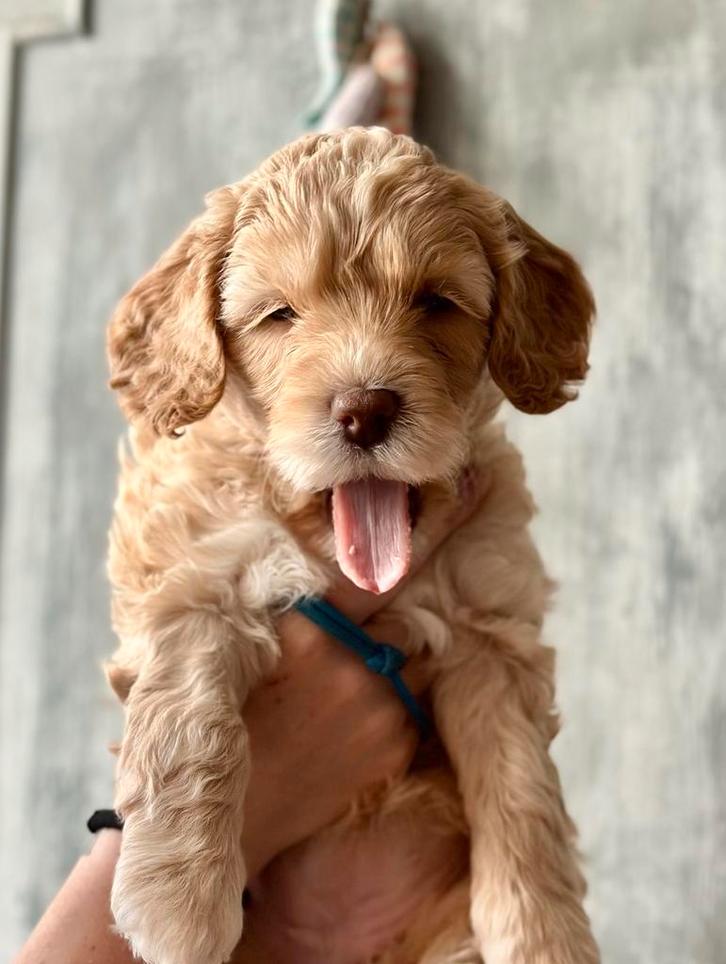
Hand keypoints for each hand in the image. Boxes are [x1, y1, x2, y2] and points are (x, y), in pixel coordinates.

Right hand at [242, 468, 487, 877]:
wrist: (234, 810)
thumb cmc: (234, 713)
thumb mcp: (252, 643)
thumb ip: (305, 605)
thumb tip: (352, 564)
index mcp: (307, 627)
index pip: (375, 564)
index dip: (431, 524)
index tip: (473, 485)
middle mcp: (353, 660)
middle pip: (399, 612)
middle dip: (392, 613)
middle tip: (361, 632)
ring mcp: (380, 705)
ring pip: (405, 658)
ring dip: (383, 663)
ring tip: (331, 700)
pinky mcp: (396, 742)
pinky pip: (406, 703)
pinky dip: (385, 704)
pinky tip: (341, 728)